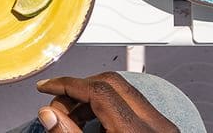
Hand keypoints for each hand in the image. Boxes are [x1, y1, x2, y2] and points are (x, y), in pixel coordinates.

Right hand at [34, 73, 178, 132]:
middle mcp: (157, 127)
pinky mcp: (165, 132)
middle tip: (58, 107)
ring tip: (73, 120)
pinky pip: (135, 107)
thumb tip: (48, 113)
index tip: (47, 87)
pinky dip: (110, 110)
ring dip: (93, 100)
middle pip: (111, 83)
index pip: (98, 91)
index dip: (66, 84)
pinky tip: (96, 128)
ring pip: (124, 92)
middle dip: (78, 89)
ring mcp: (165, 128)